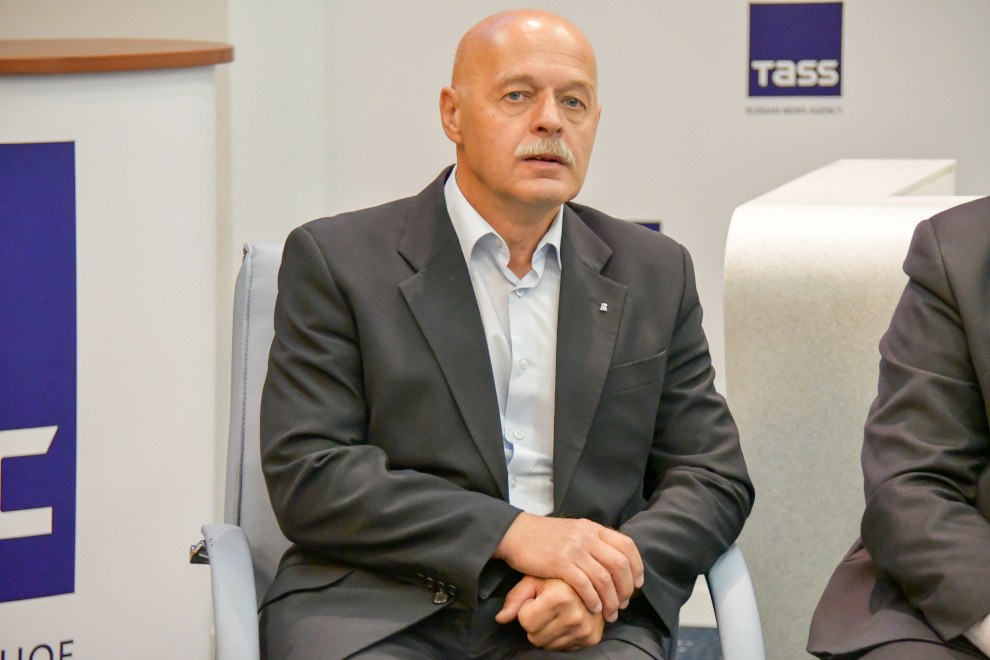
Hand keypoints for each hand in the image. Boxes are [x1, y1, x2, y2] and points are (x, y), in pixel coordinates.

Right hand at [493, 513, 643, 621]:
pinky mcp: (560, 563)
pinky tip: (593, 608)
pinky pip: (584, 585)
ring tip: (610, 612)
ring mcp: (574, 550)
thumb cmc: (545, 536)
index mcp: (593, 528)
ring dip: (611, 599)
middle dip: (626, 588)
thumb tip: (614, 558)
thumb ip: (594, 541)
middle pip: (620, 564)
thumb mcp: (574, 530)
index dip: (637, 567)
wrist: (516, 533)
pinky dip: (593, 599)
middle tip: (624, 603)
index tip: (637, 584)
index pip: (627, 545)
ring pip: (604, 578)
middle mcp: (587, 537)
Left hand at [496, 576, 604, 650]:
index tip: (537, 599)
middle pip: (535, 637)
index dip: (527, 609)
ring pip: (547, 645)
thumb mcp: (535, 579)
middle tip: (546, 608)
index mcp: (560, 597)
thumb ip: (516, 598)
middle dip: (535, 623)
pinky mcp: (592, 638)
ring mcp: (585, 629)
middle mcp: (575, 615)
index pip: (525, 621)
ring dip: (547, 632)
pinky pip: (563, 649)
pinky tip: (566, 622)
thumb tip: (500, 619)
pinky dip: (560, 638)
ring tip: (557, 614)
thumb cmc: (558, 578)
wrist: (593, 581)